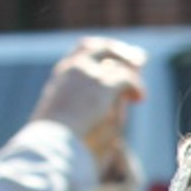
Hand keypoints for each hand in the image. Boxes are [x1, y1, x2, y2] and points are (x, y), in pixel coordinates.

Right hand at [31, 37, 146, 172]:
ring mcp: (90, 74)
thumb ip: (75, 107)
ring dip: (133, 75)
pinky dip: (136, 87)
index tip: (113, 58)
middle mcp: (75, 68)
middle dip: (122, 53)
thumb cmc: (51, 139)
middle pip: (103, 48)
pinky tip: (139, 99)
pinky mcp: (105, 85)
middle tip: (139, 59)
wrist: (50, 141)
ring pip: (119, 64)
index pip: (83, 50)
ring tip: (138, 92)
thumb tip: (90, 111)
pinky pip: (127, 79)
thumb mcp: (59, 118)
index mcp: (62, 74)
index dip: (101, 51)